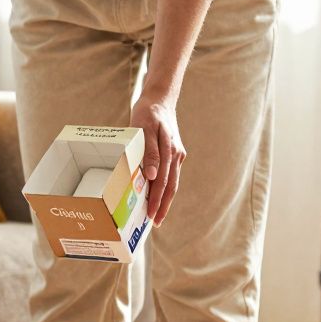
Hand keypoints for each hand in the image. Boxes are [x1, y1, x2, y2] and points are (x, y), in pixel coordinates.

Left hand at [130, 94, 185, 225]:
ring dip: (165, 200)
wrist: (159, 99)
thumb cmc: (147, 113)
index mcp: (169, 151)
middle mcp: (176, 155)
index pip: (163, 182)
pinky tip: (158, 197)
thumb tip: (153, 176)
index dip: (157, 200)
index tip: (151, 215)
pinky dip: (165, 188)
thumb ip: (149, 152)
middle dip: (162, 206)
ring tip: (157, 215)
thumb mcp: (144, 128)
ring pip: (172, 182)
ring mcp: (176, 154)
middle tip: (155, 222)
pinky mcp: (174, 153)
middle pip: (170, 186)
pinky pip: (171, 175)